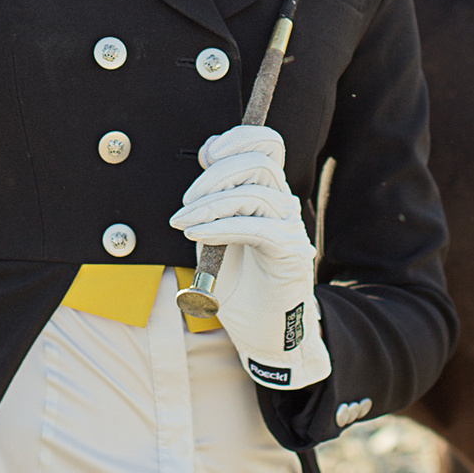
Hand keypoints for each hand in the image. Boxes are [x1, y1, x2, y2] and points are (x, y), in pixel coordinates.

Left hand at [169, 124, 330, 390]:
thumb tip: (207, 154)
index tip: (206, 155)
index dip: (237, 137)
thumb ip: (213, 196)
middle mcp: (283, 204)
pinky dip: (220, 226)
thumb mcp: (216, 231)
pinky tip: (195, 234)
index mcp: (267, 192)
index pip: (267, 143)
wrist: (260, 335)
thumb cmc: (238, 285)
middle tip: (186, 201)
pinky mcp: (290, 253)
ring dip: (210, 203)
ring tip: (183, 223)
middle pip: (259, 160)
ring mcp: (289, 227)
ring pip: (255, 191)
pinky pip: (255, 226)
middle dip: (216, 173)